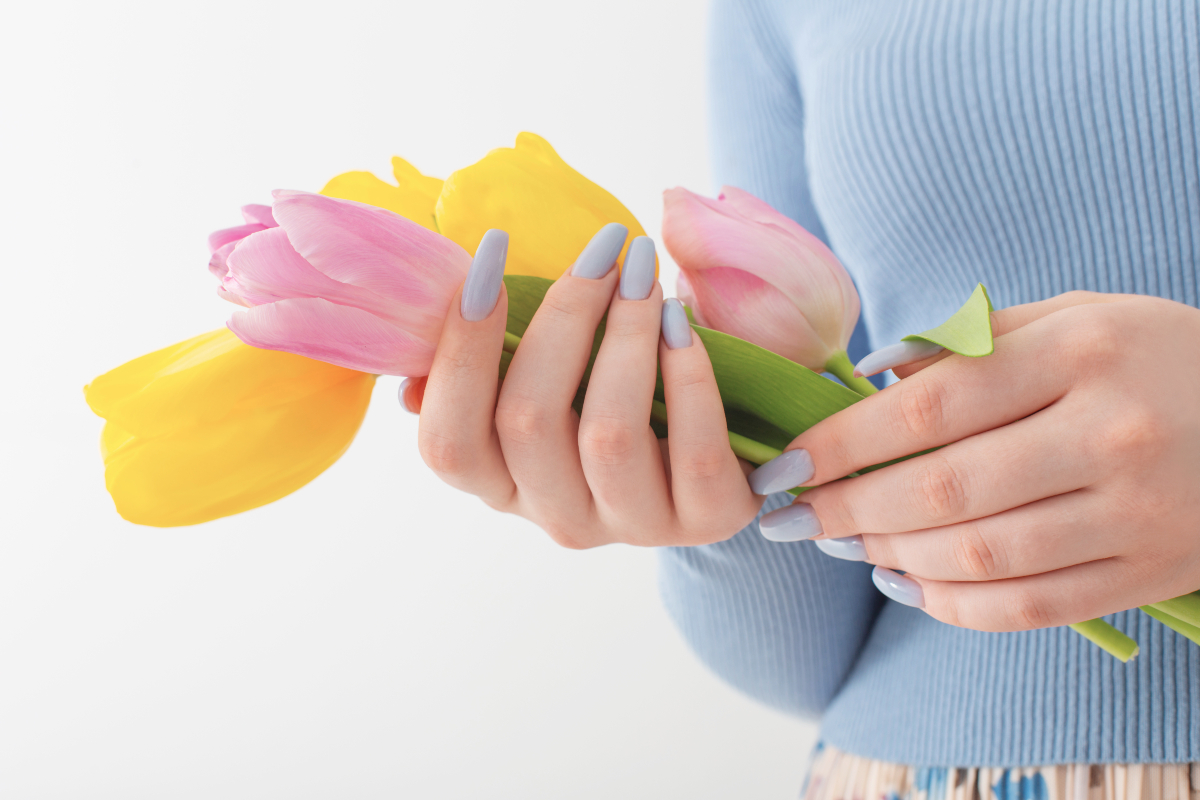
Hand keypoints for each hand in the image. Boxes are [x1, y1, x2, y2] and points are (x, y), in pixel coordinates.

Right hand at [407, 225, 761, 548]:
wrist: (726, 451)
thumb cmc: (616, 396)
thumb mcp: (551, 386)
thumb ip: (490, 369)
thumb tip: (428, 338)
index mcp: (503, 486)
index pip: (450, 441)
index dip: (460, 346)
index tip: (493, 247)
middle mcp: (559, 517)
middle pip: (527, 422)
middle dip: (563, 317)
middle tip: (602, 249)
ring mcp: (634, 524)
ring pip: (609, 435)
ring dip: (625, 336)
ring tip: (643, 272)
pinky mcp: (706, 516)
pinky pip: (693, 451)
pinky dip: (687, 375)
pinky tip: (681, 321)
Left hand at [754, 291, 1199, 630]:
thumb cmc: (1154, 355)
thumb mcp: (1075, 317)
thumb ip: (973, 342)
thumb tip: (870, 379)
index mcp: (1081, 354)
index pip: (931, 407)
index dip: (842, 443)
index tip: (784, 466)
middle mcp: (1110, 434)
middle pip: (945, 489)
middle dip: (849, 509)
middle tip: (796, 517)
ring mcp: (1136, 513)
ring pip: (982, 556)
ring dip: (891, 557)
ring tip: (844, 544)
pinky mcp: (1148, 571)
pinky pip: (1031, 607)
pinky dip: (954, 604)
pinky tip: (907, 583)